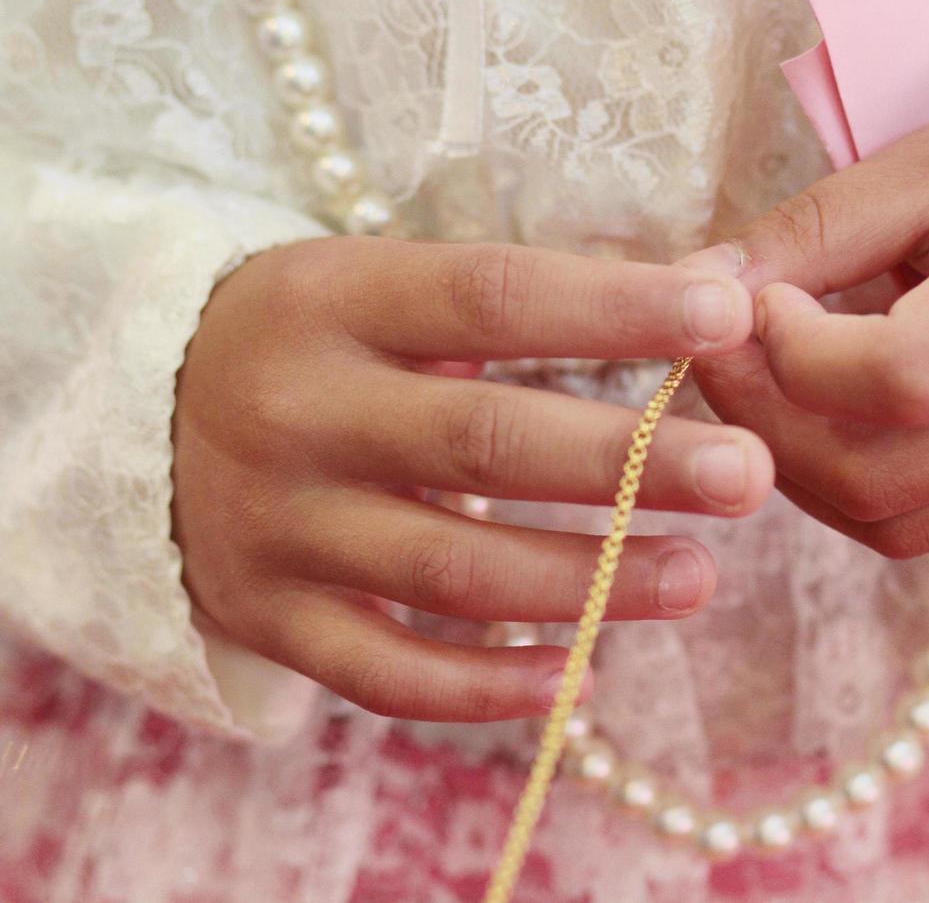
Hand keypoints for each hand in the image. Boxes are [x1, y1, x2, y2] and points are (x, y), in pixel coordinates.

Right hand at [173, 236, 771, 720]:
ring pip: (452, 569)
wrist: (138, 417)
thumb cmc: (320, 342)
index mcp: (336, 299)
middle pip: (485, 441)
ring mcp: (276, 525)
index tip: (728, 312)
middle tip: (747, 476)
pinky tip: (580, 674)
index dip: (616, 307)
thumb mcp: (394, 289)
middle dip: (629, 464)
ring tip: (699, 577)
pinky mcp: (267, 617)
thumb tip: (721, 285)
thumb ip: (547, 298)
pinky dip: (486, 685)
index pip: (493, 296)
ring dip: (589, 583)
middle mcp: (298, 411)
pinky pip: (386, 673)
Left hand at [683, 75, 928, 557]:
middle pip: (877, 477)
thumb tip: (704, 292)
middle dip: (766, 427)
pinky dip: (856, 490)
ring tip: (773, 389)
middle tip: (726, 358)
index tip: (761, 300)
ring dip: (800, 472)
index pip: (896, 378)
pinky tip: (834, 423)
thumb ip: (818, 230)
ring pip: (893, 524)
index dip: (793, 356)